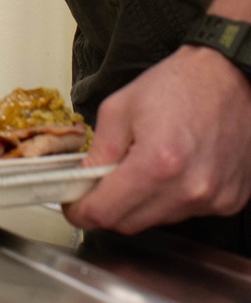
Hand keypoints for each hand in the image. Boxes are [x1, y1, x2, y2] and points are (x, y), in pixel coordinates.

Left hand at [64, 44, 250, 232]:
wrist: (228, 79)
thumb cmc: (177, 85)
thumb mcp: (120, 108)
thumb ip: (98, 151)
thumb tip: (83, 181)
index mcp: (157, 163)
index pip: (106, 212)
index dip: (81, 212)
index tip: (74, 206)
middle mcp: (188, 189)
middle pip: (129, 224)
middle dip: (109, 207)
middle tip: (102, 183)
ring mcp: (212, 199)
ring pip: (157, 220)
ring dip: (142, 202)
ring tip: (146, 165)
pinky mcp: (229, 201)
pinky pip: (186, 213)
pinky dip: (171, 198)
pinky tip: (175, 169)